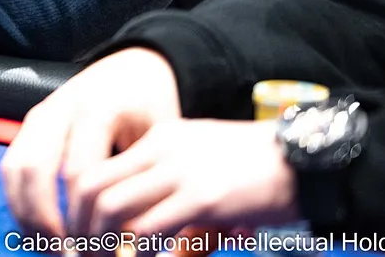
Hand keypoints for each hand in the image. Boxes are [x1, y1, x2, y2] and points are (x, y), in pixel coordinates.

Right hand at [1, 48, 180, 236]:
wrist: (135, 69)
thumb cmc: (154, 111)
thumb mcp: (161, 141)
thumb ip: (143, 183)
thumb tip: (134, 246)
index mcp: (98, 108)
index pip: (80, 175)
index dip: (87, 219)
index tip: (104, 252)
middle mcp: (61, 107)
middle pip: (35, 171)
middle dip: (46, 222)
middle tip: (68, 256)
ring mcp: (40, 114)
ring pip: (15, 170)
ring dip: (27, 216)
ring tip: (51, 249)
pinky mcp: (30, 125)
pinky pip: (12, 167)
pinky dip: (20, 203)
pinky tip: (41, 230)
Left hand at [67, 118, 298, 235]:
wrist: (307, 160)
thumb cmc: (258, 171)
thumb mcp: (203, 170)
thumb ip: (171, 196)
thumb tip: (153, 248)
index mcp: (158, 139)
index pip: (95, 168)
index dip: (78, 208)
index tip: (79, 236)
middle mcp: (160, 150)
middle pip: (92, 188)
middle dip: (80, 228)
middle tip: (84, 255)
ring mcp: (180, 172)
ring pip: (112, 208)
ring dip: (102, 244)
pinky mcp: (202, 199)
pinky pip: (149, 229)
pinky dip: (137, 253)